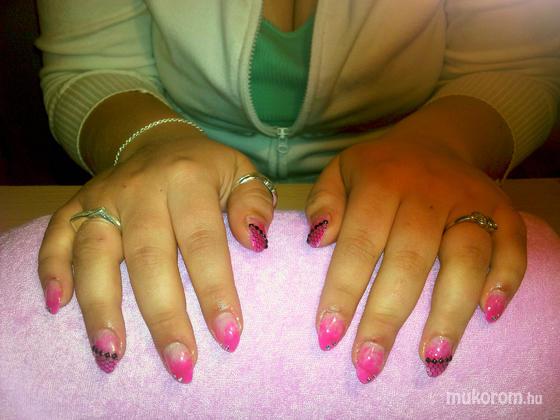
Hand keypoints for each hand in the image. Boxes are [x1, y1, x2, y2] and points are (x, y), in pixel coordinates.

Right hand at [38, 134, 273, 381]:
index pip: (203, 240)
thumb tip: (256, 240)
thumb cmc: (206, 169)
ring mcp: (103, 196)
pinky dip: (52, 270)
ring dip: (101, 307)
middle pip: (148, 257)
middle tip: (179, 363)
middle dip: (164, 315)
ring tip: (112, 354)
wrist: (158, 142)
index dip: (215, 289)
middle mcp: (141, 187)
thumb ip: (255, 202)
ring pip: (96, 253)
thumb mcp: (240, 172)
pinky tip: (58, 308)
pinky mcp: (76, 205)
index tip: (228, 335)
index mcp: (188, 178)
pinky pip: (56, 237)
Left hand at [305, 131, 525, 381]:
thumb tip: (318, 240)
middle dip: (387, 316)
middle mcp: (427, 191)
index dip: (343, 290)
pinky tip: (489, 315)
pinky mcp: (503, 210)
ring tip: (432, 358)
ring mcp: (470, 200)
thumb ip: (325, 201)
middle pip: (410, 258)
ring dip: (450, 310)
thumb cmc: (379, 169)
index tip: (328, 335)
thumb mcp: (340, 170)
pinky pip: (512, 247)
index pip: (360, 241)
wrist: (435, 142)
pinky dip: (506, 281)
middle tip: (368, 363)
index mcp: (382, 181)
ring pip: (465, 257)